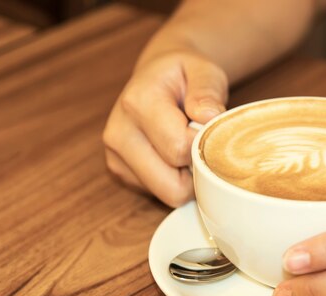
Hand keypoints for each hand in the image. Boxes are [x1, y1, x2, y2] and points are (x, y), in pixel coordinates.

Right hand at [102, 51, 227, 206]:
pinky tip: (172, 155)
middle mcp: (119, 133)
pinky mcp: (118, 171)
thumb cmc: (183, 75)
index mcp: (137, 103)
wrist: (155, 76)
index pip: (179, 149)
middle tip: (201, 145)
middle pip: (171, 185)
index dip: (203, 147)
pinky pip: (160, 194)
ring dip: (185, 178)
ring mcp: (115, 156)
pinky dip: (173, 180)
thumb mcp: (203, 71)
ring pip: (167, 194)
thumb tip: (209, 117)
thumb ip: (208, 91)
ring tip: (186, 146)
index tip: (210, 130)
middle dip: (195, 171)